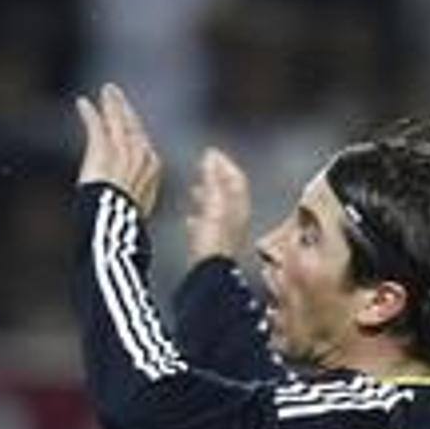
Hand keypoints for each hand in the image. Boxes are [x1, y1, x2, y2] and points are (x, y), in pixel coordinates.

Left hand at [75, 83, 162, 215]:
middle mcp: (140, 155)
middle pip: (133, 125)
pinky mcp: (103, 149)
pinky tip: (82, 103)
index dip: (135, 128)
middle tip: (115, 93)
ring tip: (106, 90)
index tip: (129, 119)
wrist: (119, 220)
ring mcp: (122, 150)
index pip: (144, 142)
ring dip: (111, 104)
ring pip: (117, 120)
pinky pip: (96, 125)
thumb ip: (138, 193)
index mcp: (153, 169)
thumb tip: (135, 197)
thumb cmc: (129, 220)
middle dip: (124, 108)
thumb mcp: (140, 206)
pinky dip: (89, 113)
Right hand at [186, 145, 251, 262]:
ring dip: (207, 197)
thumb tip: (211, 156)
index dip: (224, 164)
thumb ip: (212, 179)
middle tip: (203, 167)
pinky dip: (201, 216)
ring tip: (195, 189)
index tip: (211, 154)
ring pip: (218, 209)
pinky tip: (191, 219)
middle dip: (215, 178)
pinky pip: (209, 226)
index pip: (236, 179)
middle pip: (228, 193)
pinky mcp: (215, 246)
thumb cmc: (212, 240)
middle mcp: (236, 219)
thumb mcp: (212, 203)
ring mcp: (226, 234)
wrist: (208, 274)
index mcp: (238, 207)